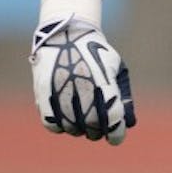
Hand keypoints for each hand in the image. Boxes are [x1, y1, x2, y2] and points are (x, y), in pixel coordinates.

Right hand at [30, 14, 136, 144]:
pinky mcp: (43, 94)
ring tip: (85, 125)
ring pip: (72, 127)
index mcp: (102, 79)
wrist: (65, 34)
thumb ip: (123, 94)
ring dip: (81, 130)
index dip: (116, 133)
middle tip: (100, 130)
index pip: (112, 117)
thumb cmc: (96, 52)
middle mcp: (81, 87)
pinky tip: (68, 121)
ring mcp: (60, 91)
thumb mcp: (116, 67)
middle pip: (92, 125)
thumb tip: (128, 122)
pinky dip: (61, 126)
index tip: (116, 138)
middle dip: (98, 131)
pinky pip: (51, 123)